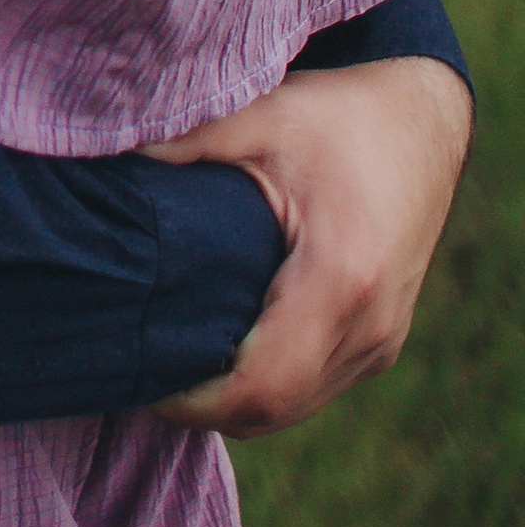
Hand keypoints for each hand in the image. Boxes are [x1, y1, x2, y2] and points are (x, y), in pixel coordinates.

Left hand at [147, 57, 472, 437]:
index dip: (193, 400)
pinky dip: (265, 384)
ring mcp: (380, 341)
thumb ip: (184, 142)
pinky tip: (218, 347)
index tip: (137, 375)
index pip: (260, 385)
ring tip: (167, 357)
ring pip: (294, 408)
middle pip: (272, 411)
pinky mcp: (380, 341)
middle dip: (200, 404)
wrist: (423, 122)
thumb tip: (103, 154)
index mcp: (340, 280)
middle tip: (134, 364)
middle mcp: (369, 327)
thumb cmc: (342, 117)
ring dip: (233, 399)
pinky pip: (314, 388)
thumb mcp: (261, 115)